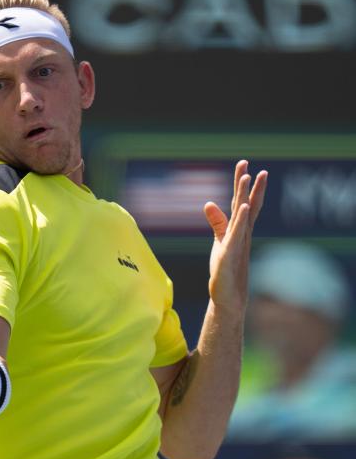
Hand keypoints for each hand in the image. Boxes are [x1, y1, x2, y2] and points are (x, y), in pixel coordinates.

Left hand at [203, 160, 267, 313]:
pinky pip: (236, 234)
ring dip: (246, 195)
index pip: (241, 202)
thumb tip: (209, 203)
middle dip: (248, 184)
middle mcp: (242, 233)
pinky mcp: (230, 253)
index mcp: (239, 229)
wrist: (228, 295)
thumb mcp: (220, 240)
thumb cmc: (225, 268)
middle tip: (249, 163)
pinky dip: (239, 220)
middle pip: (246, 204)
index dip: (242, 184)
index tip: (244, 165)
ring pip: (243, 215)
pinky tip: (242, 207)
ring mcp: (238, 242)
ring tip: (250, 176)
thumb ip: (217, 222)